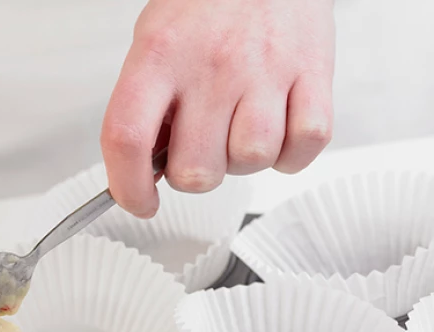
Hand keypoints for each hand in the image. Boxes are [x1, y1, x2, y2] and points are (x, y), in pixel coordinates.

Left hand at [101, 0, 335, 216]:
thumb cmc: (205, 6)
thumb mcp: (153, 44)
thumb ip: (144, 107)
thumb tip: (145, 171)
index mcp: (159, 56)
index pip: (127, 139)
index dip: (128, 186)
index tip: (139, 202)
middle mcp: (211, 65)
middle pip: (196, 170)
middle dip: (194, 173)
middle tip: (199, 146)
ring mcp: (266, 70)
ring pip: (250, 162)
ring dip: (242, 160)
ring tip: (238, 126)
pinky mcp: (314, 74)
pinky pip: (303, 145)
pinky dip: (290, 152)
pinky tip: (277, 127)